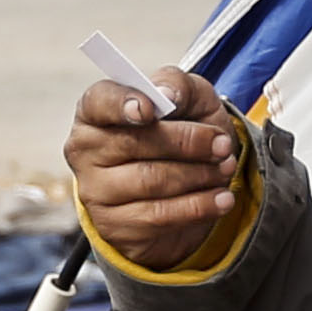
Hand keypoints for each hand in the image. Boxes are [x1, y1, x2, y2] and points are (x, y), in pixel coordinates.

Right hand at [68, 66, 242, 269]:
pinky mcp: (113, 225)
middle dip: (188, 143)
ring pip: (150, 181)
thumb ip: (177, 85)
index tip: (151, 108)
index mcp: (95, 111)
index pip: (99, 102)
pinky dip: (198, 206)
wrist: (184, 187)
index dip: (122, 104)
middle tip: (223, 145)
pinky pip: (159, 216)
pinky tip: (221, 198)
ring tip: (225, 170)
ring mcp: (95, 191)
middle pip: (134, 143)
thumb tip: (168, 95)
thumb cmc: (179, 132)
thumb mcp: (189, 100)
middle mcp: (85, 150)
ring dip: (198, 175)